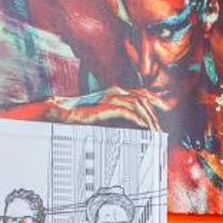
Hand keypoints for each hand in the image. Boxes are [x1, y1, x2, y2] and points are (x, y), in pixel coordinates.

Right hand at [46, 87, 174, 129]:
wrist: (63, 113)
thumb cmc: (81, 116)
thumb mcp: (105, 117)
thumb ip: (118, 117)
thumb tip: (133, 126)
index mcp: (115, 92)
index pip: (141, 96)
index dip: (152, 107)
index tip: (158, 121)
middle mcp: (114, 92)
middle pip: (142, 99)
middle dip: (153, 115)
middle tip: (159, 130)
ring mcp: (110, 97)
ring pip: (138, 105)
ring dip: (148, 118)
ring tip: (153, 131)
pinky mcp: (105, 106)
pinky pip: (127, 111)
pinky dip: (137, 119)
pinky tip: (143, 127)